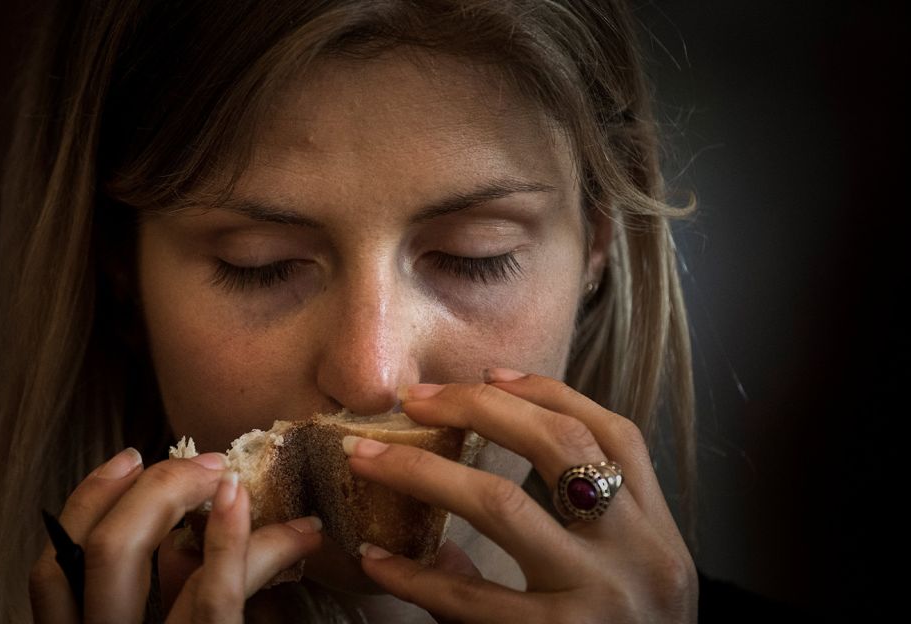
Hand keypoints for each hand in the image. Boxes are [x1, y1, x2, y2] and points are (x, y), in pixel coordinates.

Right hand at [28, 450, 322, 622]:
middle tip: (200, 463)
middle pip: (88, 551)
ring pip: (126, 560)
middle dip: (144, 491)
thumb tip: (193, 535)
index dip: (86, 501)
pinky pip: (207, 601)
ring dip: (175, 501)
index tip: (129, 459)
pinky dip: (226, 540)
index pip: (53, 567)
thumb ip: (160, 604)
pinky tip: (239, 502)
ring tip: (224, 475)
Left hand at [346, 370, 696, 622]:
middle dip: (478, 408)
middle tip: (413, 398)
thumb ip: (578, 538)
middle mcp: (640, 557)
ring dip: (423, 470)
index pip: (614, 434)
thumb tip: (469, 502)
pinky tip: (375, 559)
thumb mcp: (632, 587)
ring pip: (501, 503)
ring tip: (367, 454)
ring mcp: (598, 603)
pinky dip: (414, 575)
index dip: (550, 392)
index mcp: (660, 535)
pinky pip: (468, 599)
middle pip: (557, 446)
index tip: (489, 373)